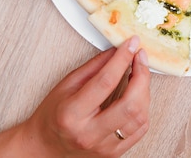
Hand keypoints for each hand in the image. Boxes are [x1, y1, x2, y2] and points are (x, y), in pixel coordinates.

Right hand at [20, 36, 150, 156]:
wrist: (45, 146)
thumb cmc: (53, 115)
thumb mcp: (66, 85)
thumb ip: (94, 67)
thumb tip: (117, 50)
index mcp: (72, 114)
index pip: (105, 82)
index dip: (122, 59)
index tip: (131, 44)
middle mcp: (89, 133)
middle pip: (130, 104)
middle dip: (141, 76)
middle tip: (140, 58)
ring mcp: (104, 147)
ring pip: (139, 117)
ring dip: (144, 91)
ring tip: (139, 75)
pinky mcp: (114, 153)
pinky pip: (140, 129)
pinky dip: (144, 107)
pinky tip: (137, 95)